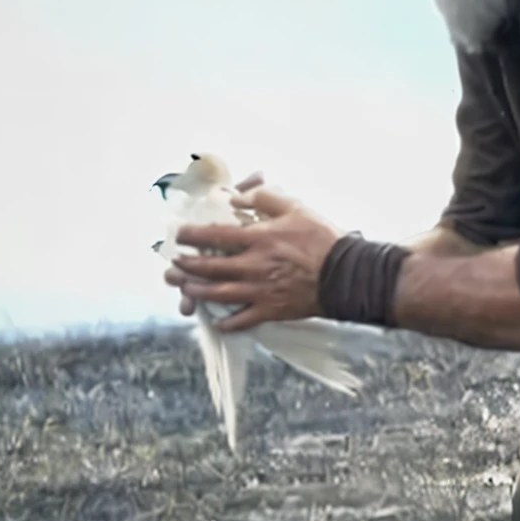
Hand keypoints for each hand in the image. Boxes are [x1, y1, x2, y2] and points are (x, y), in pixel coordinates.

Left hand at [166, 178, 339, 331]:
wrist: (346, 275)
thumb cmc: (322, 239)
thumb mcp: (295, 207)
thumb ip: (263, 198)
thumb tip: (236, 198)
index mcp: (258, 239)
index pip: (215, 236)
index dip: (192, 235)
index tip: (178, 234)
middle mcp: (253, 266)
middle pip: (210, 267)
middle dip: (187, 266)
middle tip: (173, 264)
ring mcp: (260, 291)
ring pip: (219, 294)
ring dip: (198, 292)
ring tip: (185, 289)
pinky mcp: (271, 309)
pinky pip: (243, 319)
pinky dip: (227, 322)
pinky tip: (217, 322)